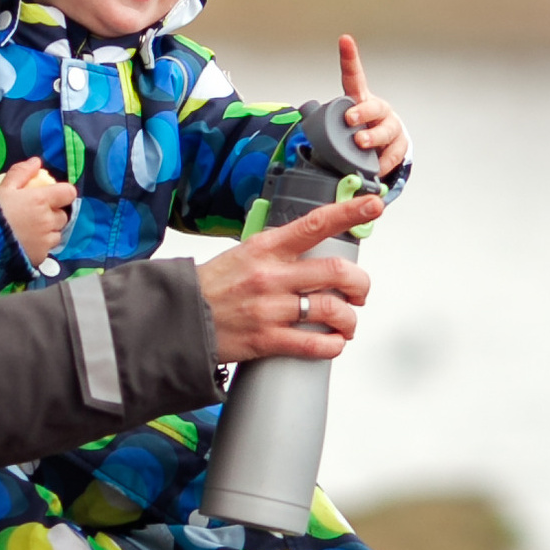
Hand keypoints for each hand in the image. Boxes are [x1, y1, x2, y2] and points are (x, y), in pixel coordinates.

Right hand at [0, 162, 78, 265]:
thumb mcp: (4, 188)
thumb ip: (22, 173)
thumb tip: (36, 161)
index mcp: (41, 200)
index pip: (69, 193)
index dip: (63, 194)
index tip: (53, 196)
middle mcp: (48, 220)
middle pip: (63, 215)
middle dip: (53, 214)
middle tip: (36, 215)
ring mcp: (46, 240)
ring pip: (57, 233)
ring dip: (49, 231)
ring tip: (31, 231)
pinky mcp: (41, 256)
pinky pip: (48, 249)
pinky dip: (41, 246)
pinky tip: (26, 244)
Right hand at [196, 194, 383, 364]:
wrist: (177, 320)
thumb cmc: (211, 287)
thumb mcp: (243, 254)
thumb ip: (279, 251)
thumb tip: (313, 247)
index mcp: (265, 248)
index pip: (315, 223)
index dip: (348, 212)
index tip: (372, 204)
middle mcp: (270, 276)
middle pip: (337, 272)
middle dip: (360, 283)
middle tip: (360, 291)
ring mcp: (270, 309)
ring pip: (332, 310)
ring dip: (350, 319)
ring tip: (346, 323)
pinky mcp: (267, 340)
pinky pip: (315, 344)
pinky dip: (333, 345)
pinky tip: (332, 342)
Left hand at [336, 32, 408, 179]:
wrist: (382, 148)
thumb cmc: (357, 130)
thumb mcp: (339, 121)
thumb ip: (323, 117)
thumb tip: (303, 111)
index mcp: (360, 99)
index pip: (354, 76)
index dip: (350, 58)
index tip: (345, 41)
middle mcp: (378, 110)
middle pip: (374, 107)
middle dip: (362, 112)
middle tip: (349, 119)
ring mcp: (392, 127)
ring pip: (387, 130)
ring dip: (373, 136)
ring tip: (361, 143)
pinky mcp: (401, 145)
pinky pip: (395, 153)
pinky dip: (384, 161)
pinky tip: (376, 166)